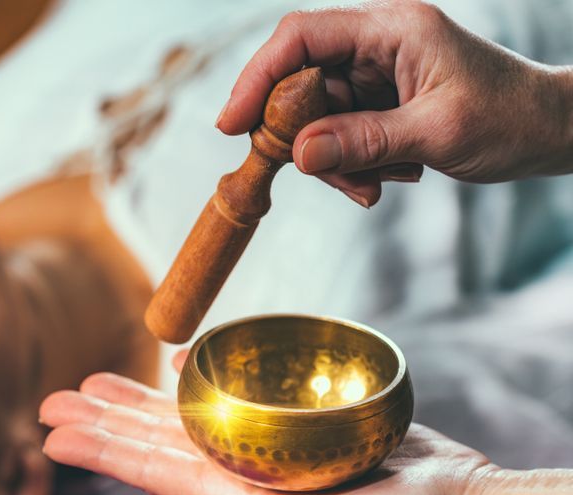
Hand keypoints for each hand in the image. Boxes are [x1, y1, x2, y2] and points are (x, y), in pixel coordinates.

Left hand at [39, 362, 495, 494]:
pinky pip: (236, 389)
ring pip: (184, 413)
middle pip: (152, 438)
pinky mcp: (292, 418)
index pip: (148, 471)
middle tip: (51, 399)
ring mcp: (263, 444)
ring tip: (93, 382)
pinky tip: (176, 358)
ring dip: (137, 398)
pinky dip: (202, 373)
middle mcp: (238, 470)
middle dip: (102, 419)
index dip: (99, 451)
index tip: (51, 434)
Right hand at [218, 0, 572, 206]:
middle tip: (312, 171)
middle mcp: (376, 45)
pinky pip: (336, 135)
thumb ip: (364, 141)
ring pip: (314, 117)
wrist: (547, 131)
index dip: (258, 76)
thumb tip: (298, 154)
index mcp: (392, 29)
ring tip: (372, 186)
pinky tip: (383, 181)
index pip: (302, 37)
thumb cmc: (509, 117)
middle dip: (297, 134)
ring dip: (331, 160)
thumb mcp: (437, 133)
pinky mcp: (376, 103)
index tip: (231, 123)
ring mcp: (374, 75)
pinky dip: (348, 166)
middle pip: (298, 81)